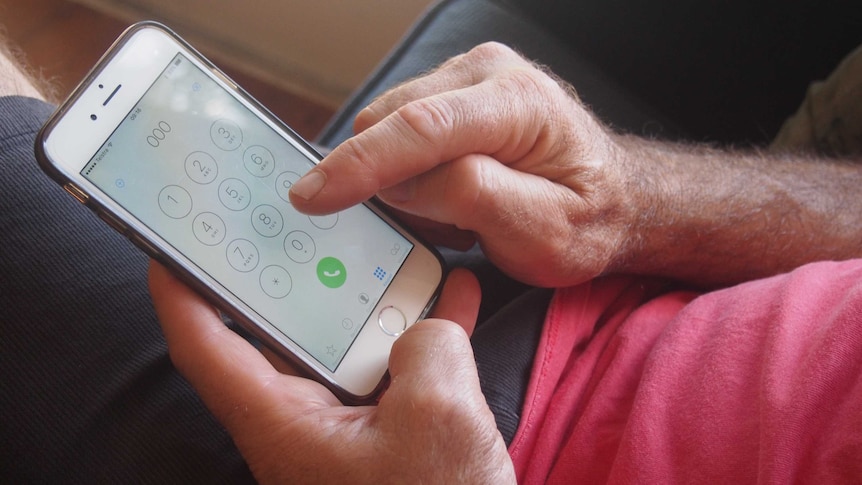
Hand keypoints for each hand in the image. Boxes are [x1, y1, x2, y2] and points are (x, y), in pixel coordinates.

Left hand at [148, 262, 514, 484]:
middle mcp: (304, 422)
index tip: (167, 245)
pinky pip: (396, 368)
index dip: (179, 292)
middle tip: (289, 221)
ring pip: (347, 345)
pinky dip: (421, 334)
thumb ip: (427, 347)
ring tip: (397, 248)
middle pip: (278, 334)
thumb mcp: (437, 417)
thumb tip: (431, 323)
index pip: (206, 346)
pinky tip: (455, 296)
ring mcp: (347, 428)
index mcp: (283, 423)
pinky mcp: (387, 433)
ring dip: (375, 300)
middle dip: (287, 275)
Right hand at [289, 42, 634, 286]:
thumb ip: (473, 198)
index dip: (359, 165)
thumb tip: (404, 183)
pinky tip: (448, 192)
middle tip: (439, 227)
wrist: (614, 197)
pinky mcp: (451, 90)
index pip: (420, 128)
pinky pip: (399, 130)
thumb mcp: (545, 233)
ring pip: (388, 126)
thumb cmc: (587, 219)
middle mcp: (488, 72)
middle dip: (384, 181)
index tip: (310, 197)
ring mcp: (467, 76)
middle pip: (391, 121)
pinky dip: (407, 170)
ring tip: (456, 213)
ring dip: (400, 179)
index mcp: (518, 104)